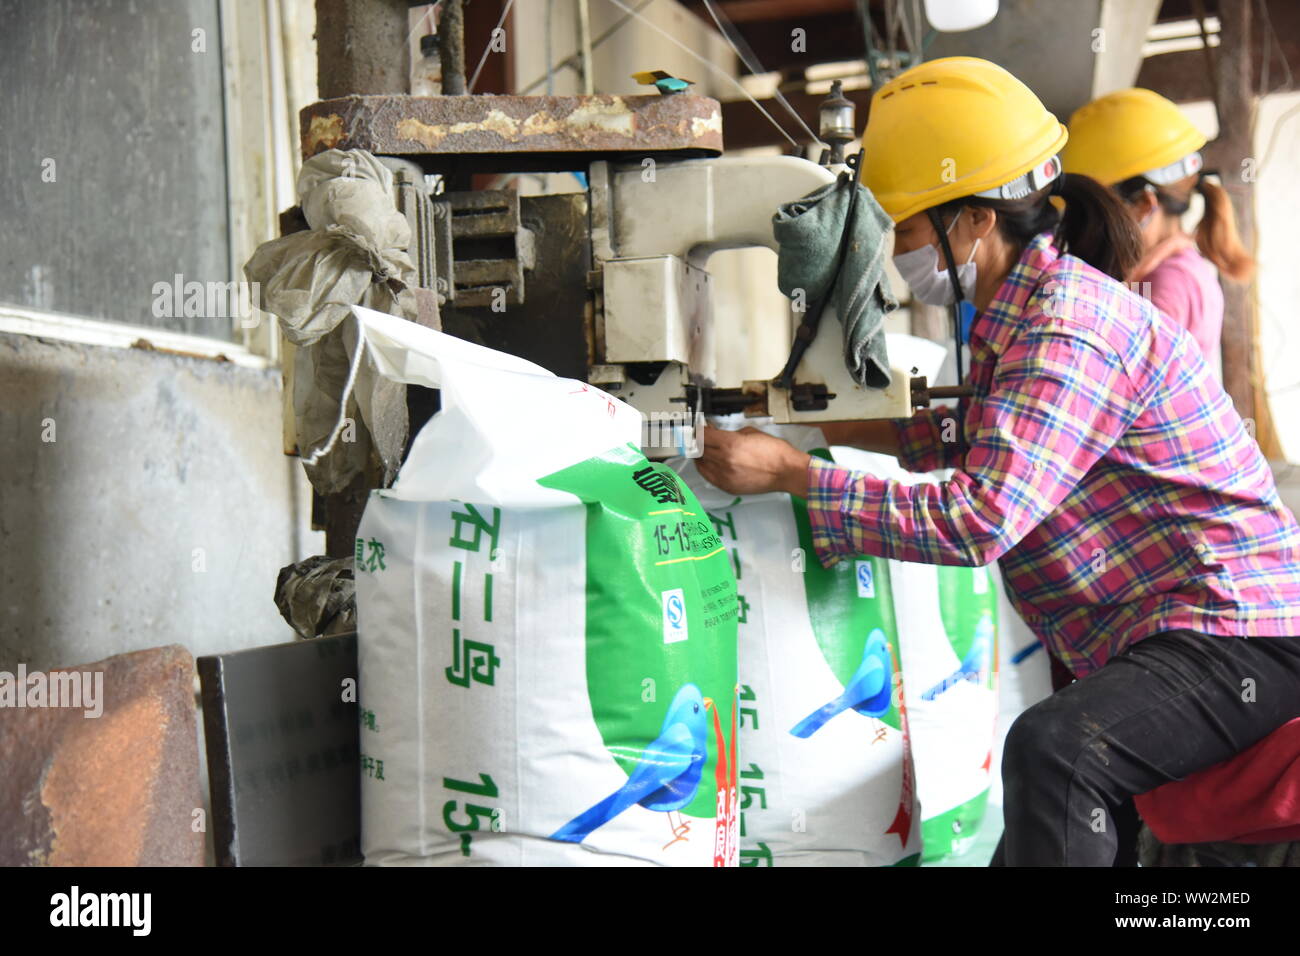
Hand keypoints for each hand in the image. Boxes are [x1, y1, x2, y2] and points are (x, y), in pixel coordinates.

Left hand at [695, 426, 811, 497]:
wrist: (786, 471)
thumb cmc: (774, 451)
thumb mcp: (751, 432)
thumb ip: (731, 433)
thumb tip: (718, 434)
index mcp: (730, 444)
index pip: (702, 436)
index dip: (698, 431)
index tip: (699, 429)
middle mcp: (724, 461)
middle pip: (699, 450)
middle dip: (699, 442)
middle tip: (702, 438)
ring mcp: (724, 476)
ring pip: (702, 464)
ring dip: (701, 455)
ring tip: (705, 450)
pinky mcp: (728, 487)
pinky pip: (708, 477)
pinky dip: (706, 468)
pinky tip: (709, 463)